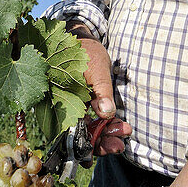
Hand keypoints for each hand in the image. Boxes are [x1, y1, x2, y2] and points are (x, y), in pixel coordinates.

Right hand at [71, 31, 131, 152]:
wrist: (84, 41)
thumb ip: (101, 92)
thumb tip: (106, 113)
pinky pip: (93, 119)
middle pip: (82, 134)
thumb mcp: (97, 70)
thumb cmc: (86, 52)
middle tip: (119, 145)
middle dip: (102, 141)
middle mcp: (66, 107)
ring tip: (124, 133)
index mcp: (63, 101)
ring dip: (106, 134)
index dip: (92, 143)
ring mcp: (75, 106)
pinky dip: (105, 124)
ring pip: (88, 128)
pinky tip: (118, 127)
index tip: (111, 145)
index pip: (75, 132)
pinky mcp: (84, 104)